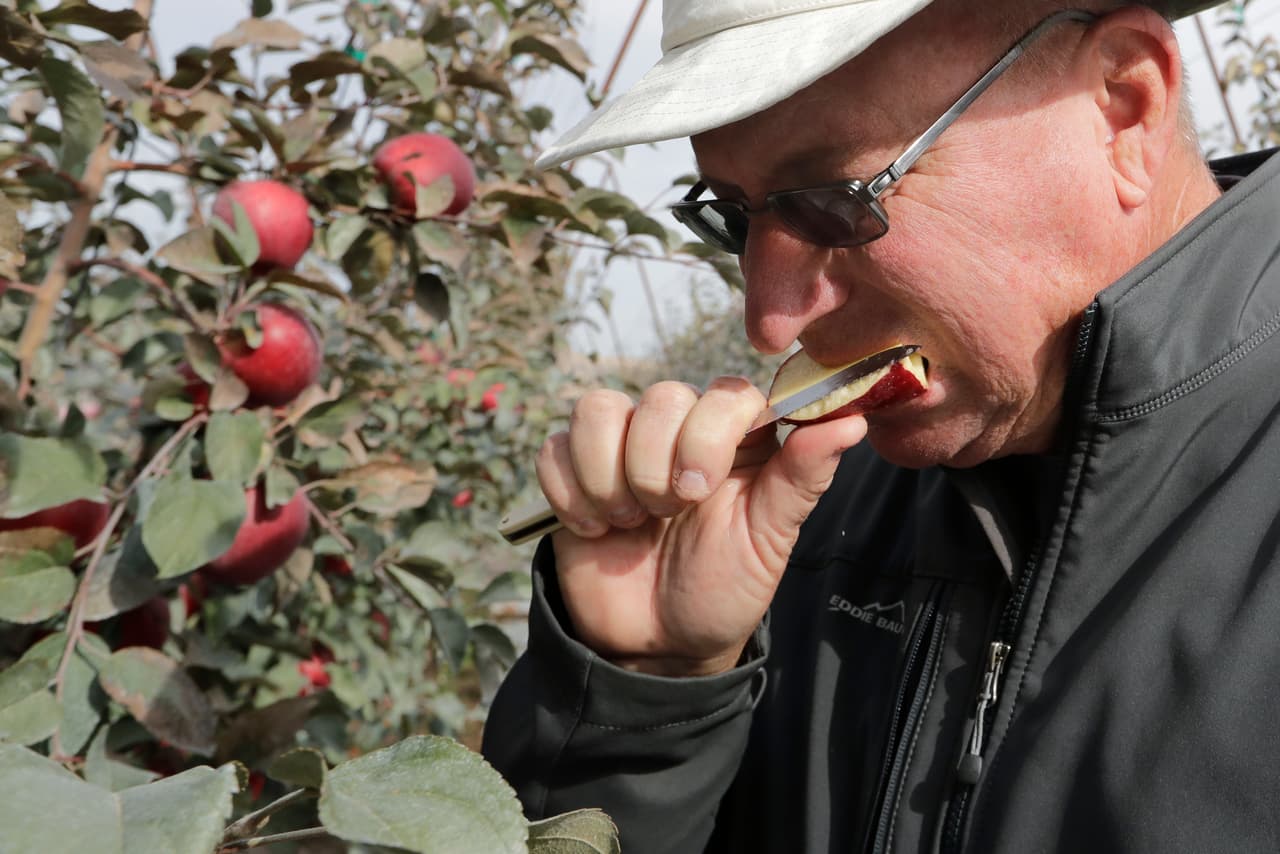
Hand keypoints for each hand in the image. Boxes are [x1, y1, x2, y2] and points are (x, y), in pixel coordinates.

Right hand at [536, 376, 866, 676]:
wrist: (657, 644)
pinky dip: (570, 492)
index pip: (724, 391)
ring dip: (609, 476)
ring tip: (628, 522)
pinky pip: (555, 446)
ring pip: (599, 409)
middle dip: (657, 466)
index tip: (700, 490)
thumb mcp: (769, 540)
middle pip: (660, 396)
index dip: (707, 433)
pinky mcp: (572, 469)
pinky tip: (594, 527)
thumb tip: (852, 419)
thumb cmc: (724, 588)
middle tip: (666, 515)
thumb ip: (803, 476)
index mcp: (736, 438)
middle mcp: (679, 430)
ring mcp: (622, 446)